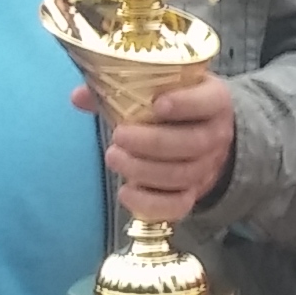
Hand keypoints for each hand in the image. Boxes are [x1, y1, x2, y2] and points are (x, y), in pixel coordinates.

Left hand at [77, 75, 236, 225]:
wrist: (203, 136)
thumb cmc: (175, 106)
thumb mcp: (161, 88)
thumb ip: (121, 90)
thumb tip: (79, 96)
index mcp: (214, 101)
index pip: (210, 101)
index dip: (186, 103)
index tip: (158, 104)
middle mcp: (216, 135)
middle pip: (192, 143)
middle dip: (152, 142)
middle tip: (119, 136)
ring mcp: (207, 168)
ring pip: (182, 175)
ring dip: (144, 170)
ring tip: (114, 157)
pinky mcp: (193, 194)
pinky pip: (177, 206)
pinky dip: (150, 204)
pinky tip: (125, 192)